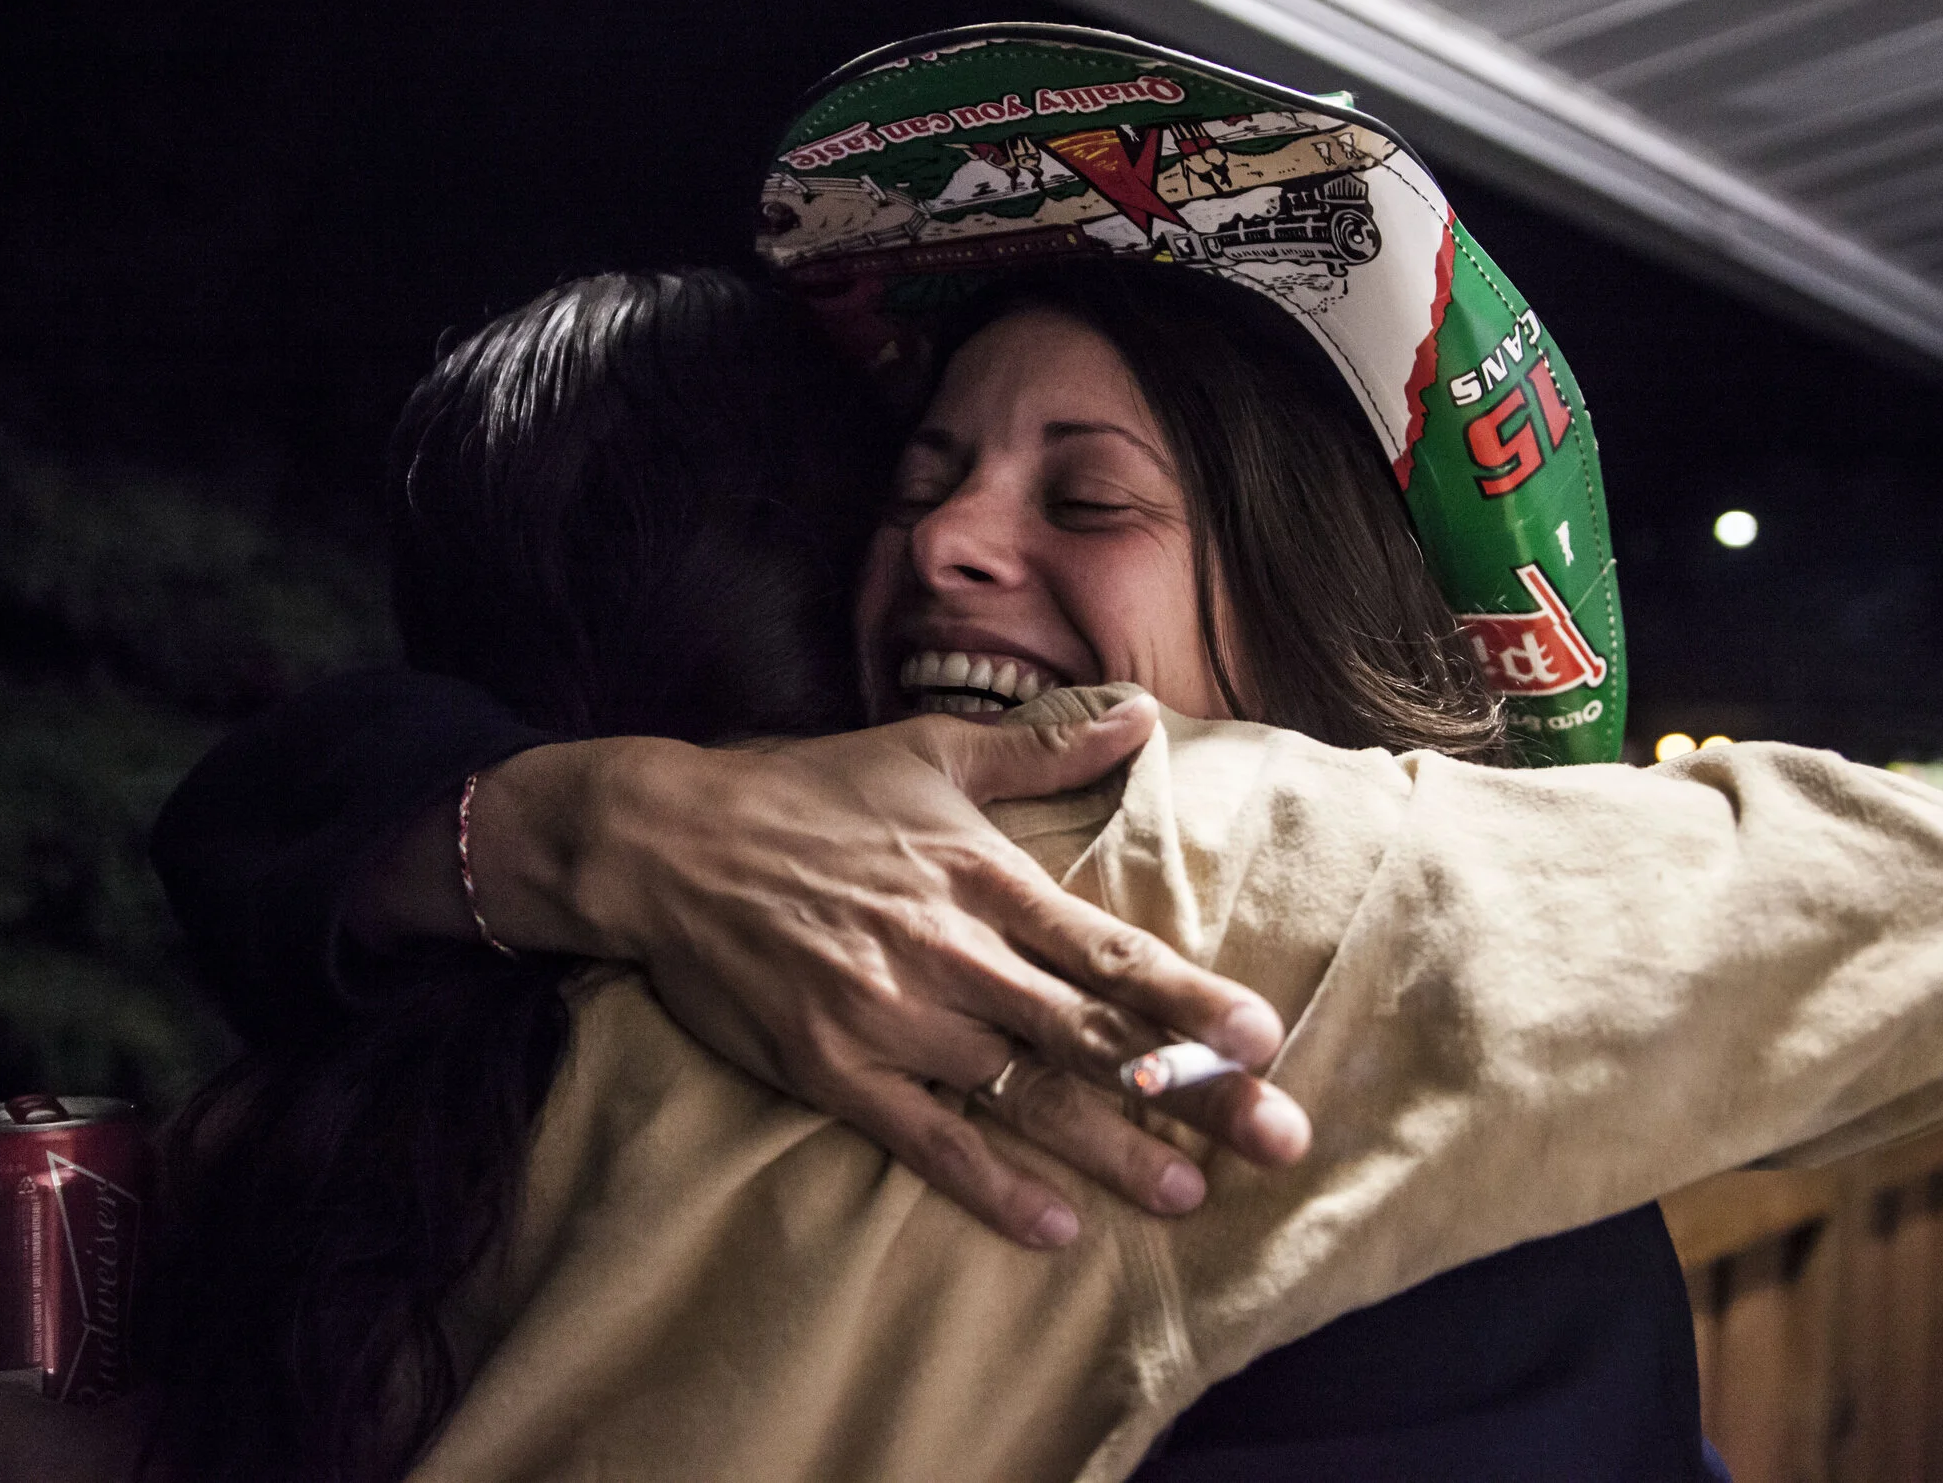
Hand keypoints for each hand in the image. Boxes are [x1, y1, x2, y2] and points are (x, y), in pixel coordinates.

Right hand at [471, 693, 1311, 1246]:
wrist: (665, 843)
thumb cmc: (805, 792)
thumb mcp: (928, 749)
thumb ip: (1042, 747)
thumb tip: (1140, 715)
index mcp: (981, 878)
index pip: (1108, 949)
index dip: (1189, 999)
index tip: (1262, 1038)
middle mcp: (950, 955)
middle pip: (1090, 1036)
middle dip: (1191, 1091)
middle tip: (1277, 1139)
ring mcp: (890, 1019)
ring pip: (1022, 1096)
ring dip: (1111, 1149)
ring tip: (1187, 1194)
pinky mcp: (833, 1070)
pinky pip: (925, 1141)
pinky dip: (990, 1185)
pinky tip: (1056, 1226)